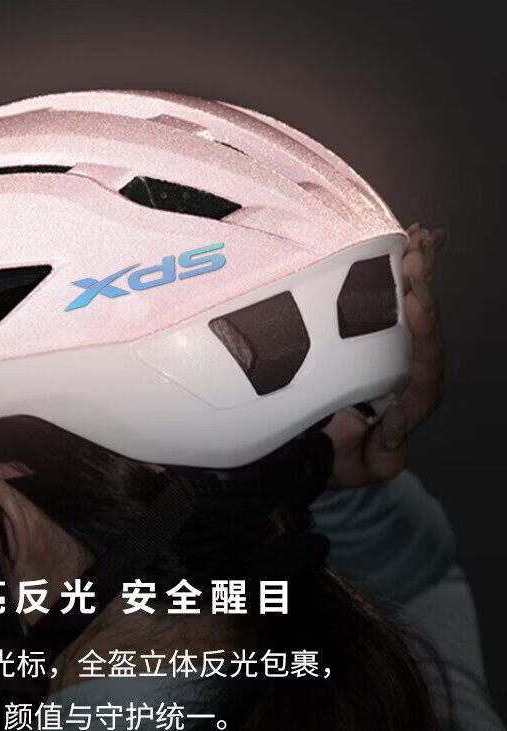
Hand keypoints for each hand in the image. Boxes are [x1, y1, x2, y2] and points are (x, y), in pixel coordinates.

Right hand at [324, 223, 445, 486]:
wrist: (328, 454)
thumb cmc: (345, 460)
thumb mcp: (365, 468)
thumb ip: (384, 457)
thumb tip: (393, 427)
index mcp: (416, 401)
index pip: (427, 363)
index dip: (425, 333)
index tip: (415, 303)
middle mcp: (415, 373)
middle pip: (428, 326)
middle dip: (425, 287)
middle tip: (417, 250)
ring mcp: (402, 354)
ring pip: (419, 309)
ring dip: (421, 270)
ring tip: (420, 235)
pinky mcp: (386, 342)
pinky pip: (402, 304)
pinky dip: (409, 273)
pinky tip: (413, 243)